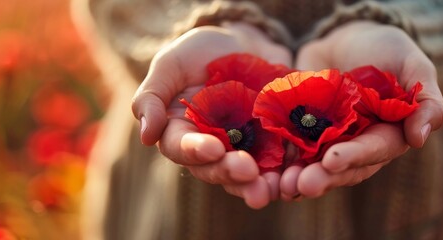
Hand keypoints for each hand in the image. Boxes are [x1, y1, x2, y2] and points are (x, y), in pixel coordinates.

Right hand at [131, 22, 291, 207]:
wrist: (246, 41)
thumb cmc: (202, 51)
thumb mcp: (171, 63)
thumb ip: (152, 96)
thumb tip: (146, 136)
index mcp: (182, 133)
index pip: (182, 149)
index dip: (195, 151)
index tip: (212, 147)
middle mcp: (212, 148)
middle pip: (217, 169)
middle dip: (231, 172)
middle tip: (247, 170)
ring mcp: (245, 149)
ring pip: (249, 176)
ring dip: (259, 185)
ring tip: (272, 187)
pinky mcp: (274, 144)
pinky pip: (281, 163)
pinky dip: (288, 171)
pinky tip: (296, 174)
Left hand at [280, 21, 442, 198]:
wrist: (346, 37)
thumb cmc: (386, 49)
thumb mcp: (412, 65)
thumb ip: (426, 99)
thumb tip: (420, 138)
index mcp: (387, 134)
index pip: (374, 150)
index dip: (354, 156)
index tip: (334, 160)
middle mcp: (357, 144)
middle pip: (341, 167)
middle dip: (323, 176)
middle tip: (303, 184)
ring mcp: (327, 140)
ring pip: (314, 165)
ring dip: (299, 177)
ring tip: (283, 184)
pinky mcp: (301, 132)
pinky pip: (289, 150)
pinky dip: (279, 162)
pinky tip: (266, 171)